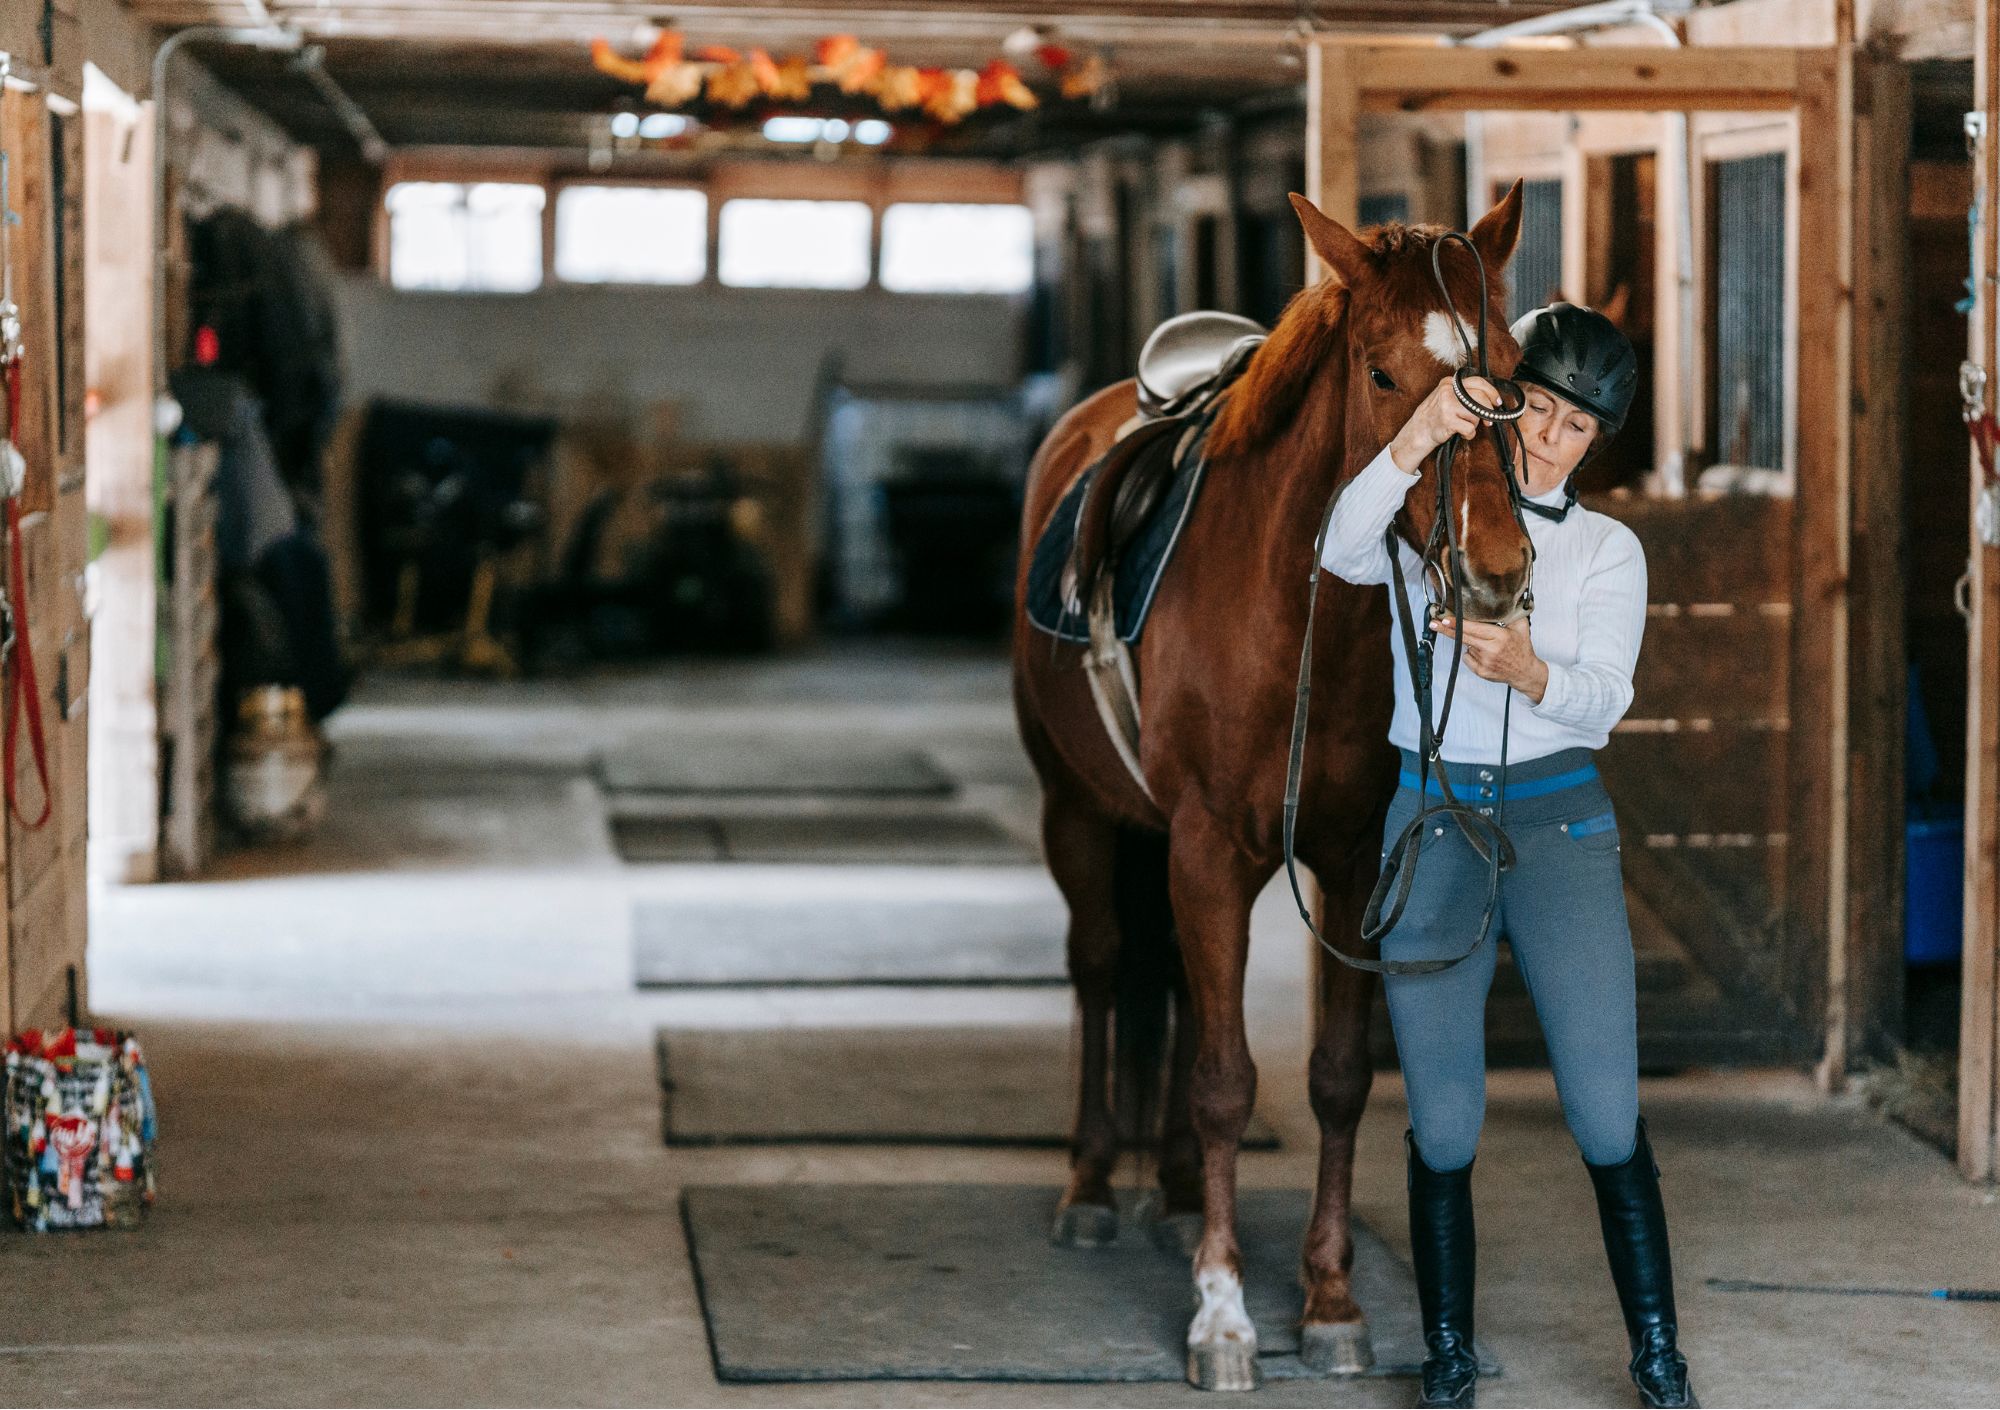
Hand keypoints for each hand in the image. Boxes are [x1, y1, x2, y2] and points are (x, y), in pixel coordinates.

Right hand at [1390, 375, 1500, 473]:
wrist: (1417, 431)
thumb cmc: (1435, 416)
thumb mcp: (1445, 396)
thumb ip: (1463, 393)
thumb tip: (1489, 397)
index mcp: (1448, 383)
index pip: (1477, 382)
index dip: (1491, 392)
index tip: (1497, 401)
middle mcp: (1448, 391)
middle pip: (1480, 398)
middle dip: (1487, 411)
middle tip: (1487, 421)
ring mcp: (1447, 405)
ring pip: (1476, 414)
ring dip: (1473, 424)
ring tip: (1463, 426)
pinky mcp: (1448, 420)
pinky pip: (1470, 429)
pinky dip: (1468, 434)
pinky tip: (1459, 433)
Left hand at [1429, 612, 1548, 701]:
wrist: (1524, 672)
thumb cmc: (1522, 648)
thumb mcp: (1521, 627)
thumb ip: (1512, 613)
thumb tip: (1505, 598)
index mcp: (1500, 637)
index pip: (1474, 628)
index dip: (1458, 624)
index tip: (1445, 618)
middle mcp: (1491, 650)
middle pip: (1464, 637)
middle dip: (1447, 629)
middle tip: (1434, 623)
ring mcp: (1484, 662)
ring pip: (1467, 647)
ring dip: (1471, 643)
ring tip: (1487, 645)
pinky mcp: (1480, 672)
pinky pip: (1467, 658)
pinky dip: (1471, 654)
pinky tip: (1484, 654)